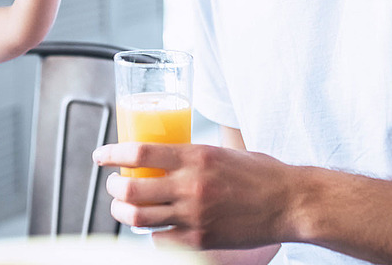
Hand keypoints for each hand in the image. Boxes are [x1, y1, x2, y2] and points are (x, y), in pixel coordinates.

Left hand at [93, 142, 296, 249]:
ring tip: (123, 206)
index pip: (139, 152)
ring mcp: (194, 215)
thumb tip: (166, 156)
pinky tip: (154, 226)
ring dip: (122, 211)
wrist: (291, 203)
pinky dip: (151, 233)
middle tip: (113, 184)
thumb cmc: (261, 174)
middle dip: (113, 187)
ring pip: (137, 217)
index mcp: (196, 155)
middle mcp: (190, 184)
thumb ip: (193, 155)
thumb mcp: (223, 152)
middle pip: (130, 188)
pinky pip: (159, 239)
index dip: (112, 154)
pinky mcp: (200, 239)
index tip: (100, 156)